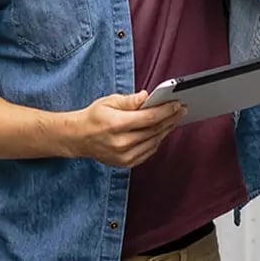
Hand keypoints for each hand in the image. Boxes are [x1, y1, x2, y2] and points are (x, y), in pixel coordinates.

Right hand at [66, 91, 185, 167]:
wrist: (78, 138)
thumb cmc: (94, 117)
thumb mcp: (109, 101)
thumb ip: (130, 100)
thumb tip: (147, 96)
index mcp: (116, 124)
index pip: (149, 118)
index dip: (166, 111)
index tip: (177, 104)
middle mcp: (121, 143)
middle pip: (154, 131)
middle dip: (170, 119)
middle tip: (181, 110)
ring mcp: (124, 156)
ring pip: (153, 142)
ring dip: (165, 130)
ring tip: (173, 120)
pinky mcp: (126, 163)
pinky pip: (148, 152)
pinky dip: (156, 141)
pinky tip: (161, 132)